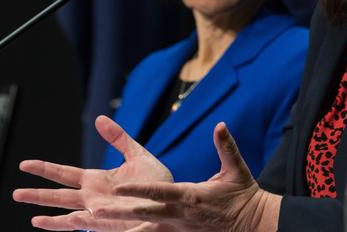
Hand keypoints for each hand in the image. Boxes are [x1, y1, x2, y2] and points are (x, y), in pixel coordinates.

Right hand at [13, 115, 173, 230]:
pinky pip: (87, 225)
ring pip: (68, 214)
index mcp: (97, 180)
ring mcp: (100, 212)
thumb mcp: (136, 154)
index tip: (25, 164)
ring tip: (31, 215)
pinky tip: (59, 222)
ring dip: (50, 215)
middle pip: (59, 195)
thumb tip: (100, 119)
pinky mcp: (110, 223)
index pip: (64, 174)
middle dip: (38, 194)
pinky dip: (72, 224)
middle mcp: (93, 197)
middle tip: (15, 192)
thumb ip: (118, 138)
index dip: (44, 169)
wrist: (173, 199)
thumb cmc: (156, 181)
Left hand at [91, 122, 281, 231]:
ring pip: (145, 230)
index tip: (117, 188)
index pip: (159, 193)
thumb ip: (226, 146)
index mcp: (191, 196)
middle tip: (93, 212)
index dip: (137, 190)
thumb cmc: (243, 196)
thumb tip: (220, 124)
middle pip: (144, 214)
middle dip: (118, 213)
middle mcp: (180, 216)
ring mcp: (178, 230)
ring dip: (122, 228)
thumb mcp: (236, 169)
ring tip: (96, 227)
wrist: (252, 225)